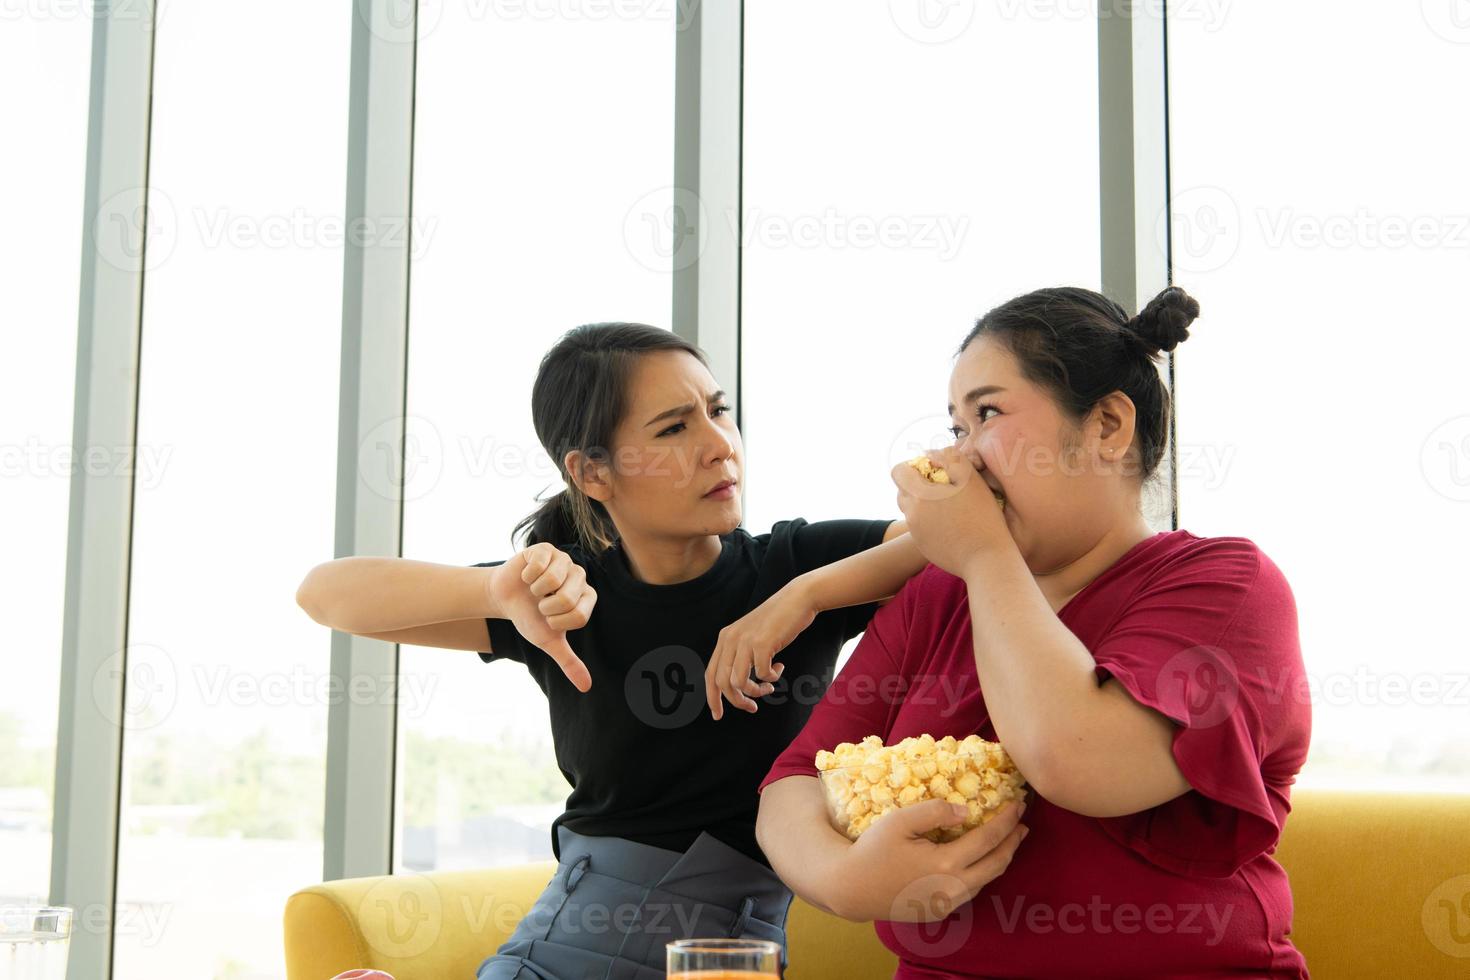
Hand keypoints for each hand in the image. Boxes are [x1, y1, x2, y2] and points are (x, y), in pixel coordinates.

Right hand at [487, 542, 594, 691]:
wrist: (505, 598)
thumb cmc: (530, 618)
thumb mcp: (549, 641)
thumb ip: (569, 661)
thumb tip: (586, 687)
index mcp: (587, 597)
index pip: (579, 615)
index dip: (558, 622)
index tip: (549, 619)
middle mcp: (580, 576)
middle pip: (568, 598)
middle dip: (546, 607)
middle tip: (540, 603)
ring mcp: (564, 560)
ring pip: (553, 580)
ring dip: (536, 590)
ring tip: (534, 589)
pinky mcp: (546, 549)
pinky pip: (539, 565)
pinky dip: (527, 576)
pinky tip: (527, 576)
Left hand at [704, 580, 818, 719]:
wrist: (797, 599)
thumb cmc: (778, 621)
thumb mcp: (751, 636)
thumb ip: (741, 655)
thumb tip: (737, 687)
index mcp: (725, 638)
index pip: (710, 675)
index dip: (713, 698)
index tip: (718, 715)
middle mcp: (730, 639)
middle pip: (722, 684)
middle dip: (737, 701)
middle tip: (753, 707)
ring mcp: (745, 641)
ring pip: (738, 683)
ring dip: (756, 691)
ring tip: (769, 685)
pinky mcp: (761, 643)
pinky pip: (761, 674)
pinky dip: (771, 677)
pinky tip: (779, 666)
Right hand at [834, 798, 1027, 922]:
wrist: (851, 888)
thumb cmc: (872, 850)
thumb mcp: (900, 821)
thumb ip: (935, 812)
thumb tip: (967, 811)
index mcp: (945, 865)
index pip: (988, 839)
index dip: (1006, 820)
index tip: (1018, 804)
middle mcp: (952, 888)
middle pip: (996, 864)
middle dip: (1013, 842)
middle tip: (1023, 823)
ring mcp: (947, 903)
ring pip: (986, 881)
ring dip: (1000, 858)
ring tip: (1008, 840)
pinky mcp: (939, 911)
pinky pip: (970, 891)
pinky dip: (982, 872)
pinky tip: (980, 860)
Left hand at [891, 446, 1011, 578]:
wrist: (986, 558)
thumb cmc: (982, 516)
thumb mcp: (970, 478)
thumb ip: (949, 458)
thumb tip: (930, 453)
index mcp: (919, 495)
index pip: (898, 472)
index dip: (912, 466)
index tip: (932, 469)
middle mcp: (911, 514)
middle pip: (903, 492)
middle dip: (917, 486)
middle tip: (942, 488)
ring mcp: (916, 532)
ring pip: (912, 510)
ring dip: (924, 504)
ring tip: (948, 506)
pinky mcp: (923, 546)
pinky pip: (920, 527)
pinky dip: (931, 522)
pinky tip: (952, 525)